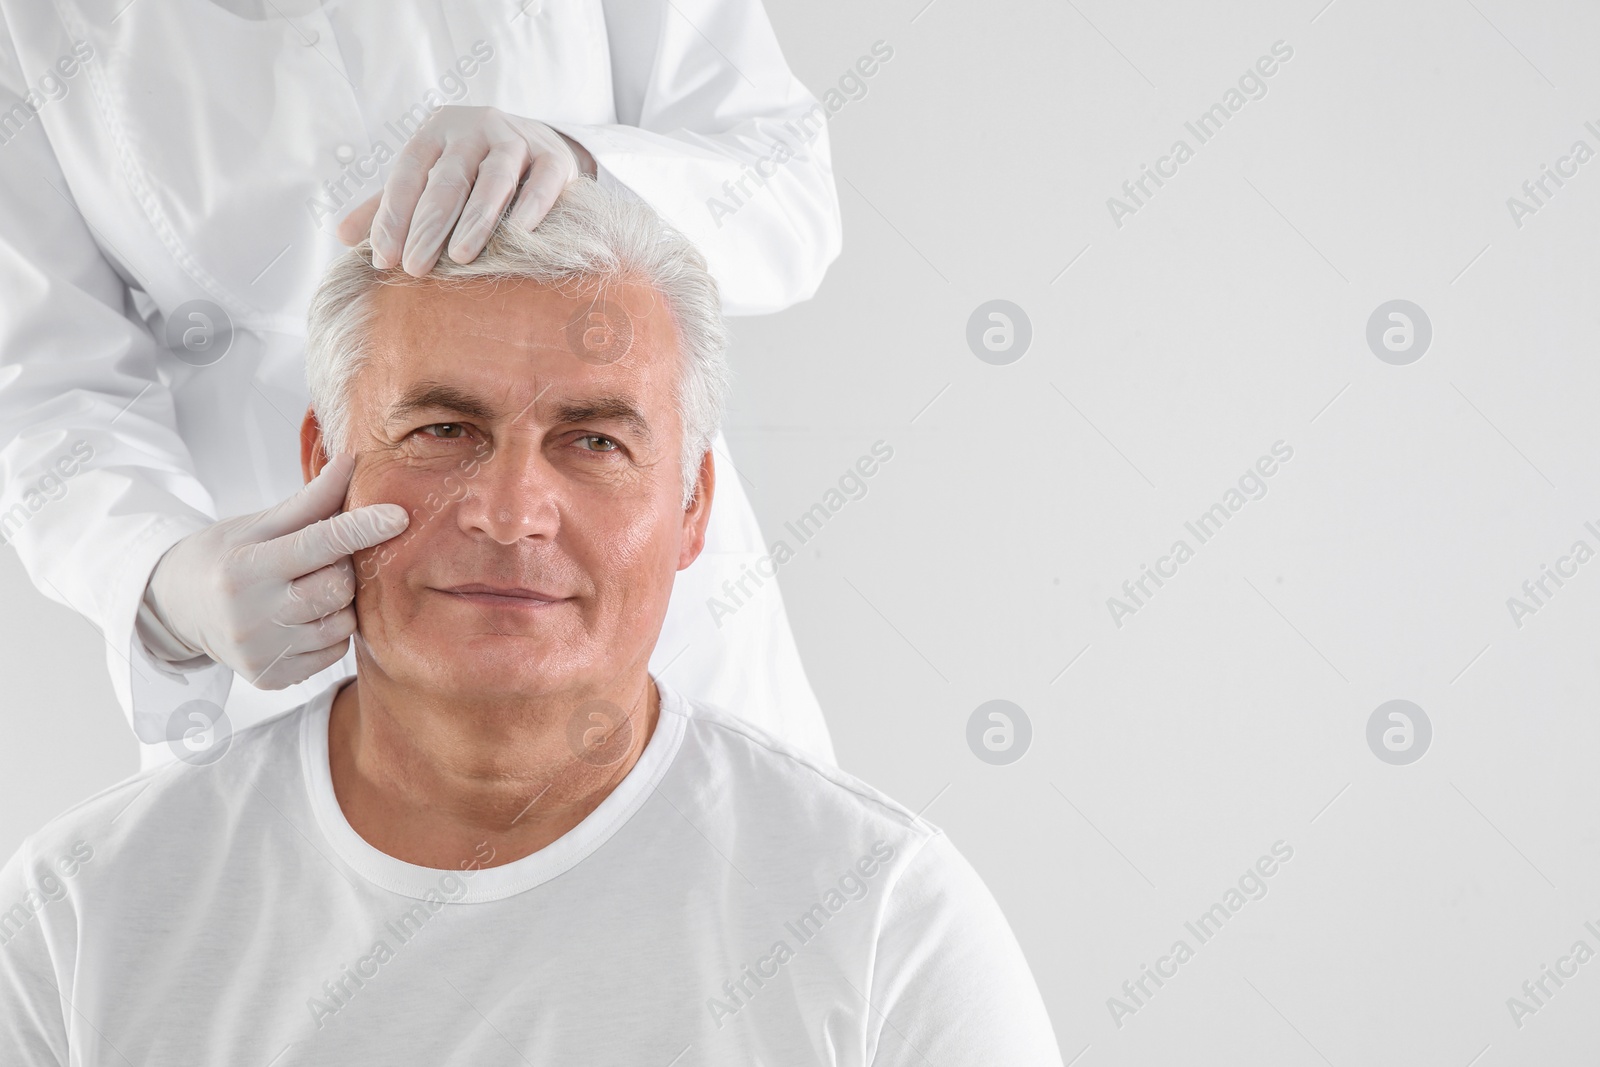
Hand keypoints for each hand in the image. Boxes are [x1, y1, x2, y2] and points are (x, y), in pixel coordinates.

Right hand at [142, 453, 408, 689]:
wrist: (175, 608)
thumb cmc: (225, 557)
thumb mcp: (258, 524)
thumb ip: (310, 500)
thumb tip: (353, 460)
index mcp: (245, 568)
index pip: (317, 544)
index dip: (362, 528)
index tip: (399, 515)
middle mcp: (250, 616)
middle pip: (338, 588)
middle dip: (343, 569)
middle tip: (324, 561)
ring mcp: (261, 653)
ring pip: (342, 624)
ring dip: (340, 604)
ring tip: (309, 590)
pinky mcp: (272, 679)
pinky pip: (334, 652)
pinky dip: (330, 632)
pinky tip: (303, 619)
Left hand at [335, 105, 597, 276]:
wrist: (540, 142)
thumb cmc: (474, 170)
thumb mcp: (430, 179)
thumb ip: (389, 205)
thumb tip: (343, 236)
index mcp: (436, 131)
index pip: (408, 172)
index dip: (393, 215)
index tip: (384, 259)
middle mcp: (475, 128)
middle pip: (448, 178)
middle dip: (429, 225)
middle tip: (414, 268)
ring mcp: (516, 139)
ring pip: (494, 179)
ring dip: (476, 219)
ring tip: (460, 257)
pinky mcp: (555, 157)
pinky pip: (543, 182)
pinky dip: (530, 208)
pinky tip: (517, 236)